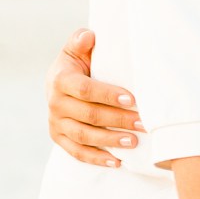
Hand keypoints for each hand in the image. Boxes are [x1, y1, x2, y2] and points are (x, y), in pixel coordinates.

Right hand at [48, 28, 142, 166]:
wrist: (61, 82)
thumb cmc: (79, 64)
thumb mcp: (78, 49)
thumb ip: (81, 41)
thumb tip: (89, 36)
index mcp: (60, 80)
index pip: (85, 90)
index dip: (108, 95)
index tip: (131, 99)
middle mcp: (55, 103)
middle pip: (88, 115)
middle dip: (118, 120)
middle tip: (144, 124)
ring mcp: (56, 122)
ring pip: (83, 136)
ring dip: (109, 141)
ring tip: (133, 142)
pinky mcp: (59, 137)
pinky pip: (76, 152)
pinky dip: (96, 159)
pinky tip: (117, 162)